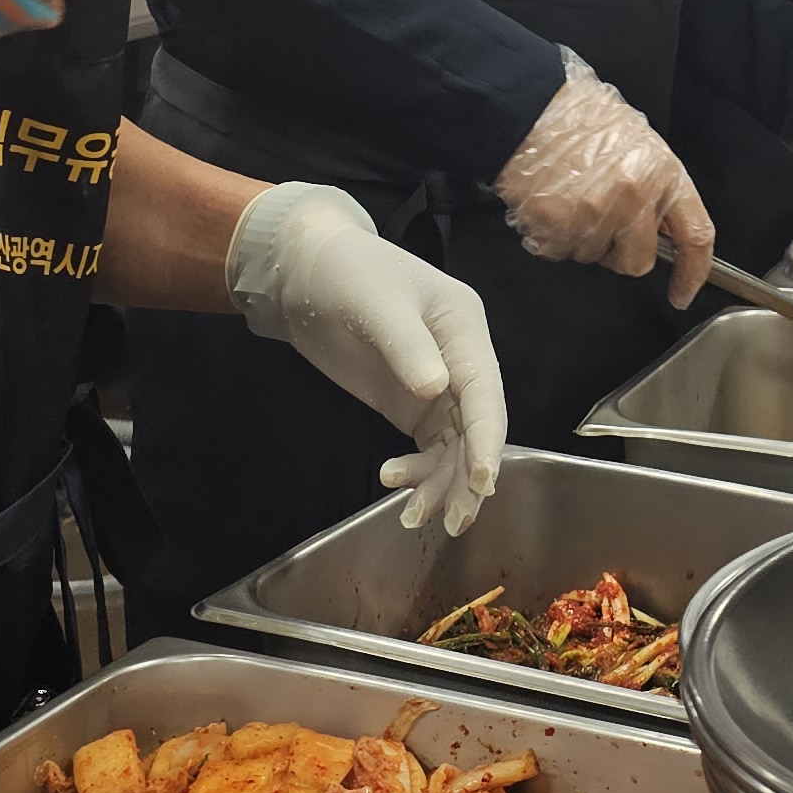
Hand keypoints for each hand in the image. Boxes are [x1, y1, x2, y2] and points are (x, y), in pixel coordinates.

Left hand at [224, 185, 508, 532]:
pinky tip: (392, 480)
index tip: (482, 482)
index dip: (487, 438)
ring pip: (455, 445)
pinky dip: (418, 471)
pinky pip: (428, 446)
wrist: (304, 271)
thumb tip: (436, 389)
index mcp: (464, 327)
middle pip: (477, 426)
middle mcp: (460, 360)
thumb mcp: (376, 303)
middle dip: (467, 476)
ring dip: (441, 483)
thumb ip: (407, 347)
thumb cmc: (347, 273)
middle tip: (451, 520)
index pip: (485, 391)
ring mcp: (437, 385)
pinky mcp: (410, 403)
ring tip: (413, 516)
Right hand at [493, 58, 714, 306]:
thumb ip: (657, 185)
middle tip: (603, 216)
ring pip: (594, 257)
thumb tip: (664, 224)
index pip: (695, 236)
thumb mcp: (640, 141)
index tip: (683, 292)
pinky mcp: (554, 230)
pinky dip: (555, 235)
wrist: (528, 105)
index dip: (693, 272)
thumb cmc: (580, 116)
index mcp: (662, 174)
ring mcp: (591, 218)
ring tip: (572, 196)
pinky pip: (560, 251)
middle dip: (621, 250)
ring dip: (585, 238)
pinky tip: (553, 201)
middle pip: (637, 261)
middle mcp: (632, 200)